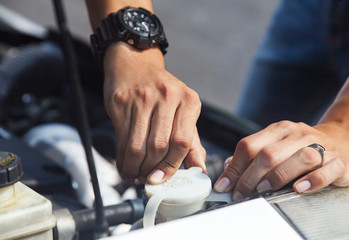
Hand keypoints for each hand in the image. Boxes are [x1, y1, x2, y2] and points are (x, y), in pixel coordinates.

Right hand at [102, 42, 205, 183]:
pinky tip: (125, 164)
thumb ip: (192, 141)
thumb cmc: (163, 92)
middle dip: (151, 169)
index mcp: (189, 100)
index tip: (161, 178)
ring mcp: (142, 98)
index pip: (182, 142)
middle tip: (147, 179)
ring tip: (135, 174)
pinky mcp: (122, 102)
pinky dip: (122, 158)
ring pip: (138, 146)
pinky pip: (122, 138)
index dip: (171, 165)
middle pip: (158, 146)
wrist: (135, 64)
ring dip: (135, 167)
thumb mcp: (183, 110)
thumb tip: (199, 169)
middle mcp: (167, 97)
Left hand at [214, 120, 348, 199]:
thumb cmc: (302, 146)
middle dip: (249, 177)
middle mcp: (297, 135)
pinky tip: (299, 188)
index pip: (249, 145)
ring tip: (262, 190)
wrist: (343, 139)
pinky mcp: (339, 161)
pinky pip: (326, 170)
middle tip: (240, 194)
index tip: (224, 185)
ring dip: (276, 177)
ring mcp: (320, 146)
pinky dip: (312, 180)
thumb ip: (253, 154)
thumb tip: (227, 167)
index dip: (233, 167)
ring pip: (297, 159)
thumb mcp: (276, 144)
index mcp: (279, 130)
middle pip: (268, 154)